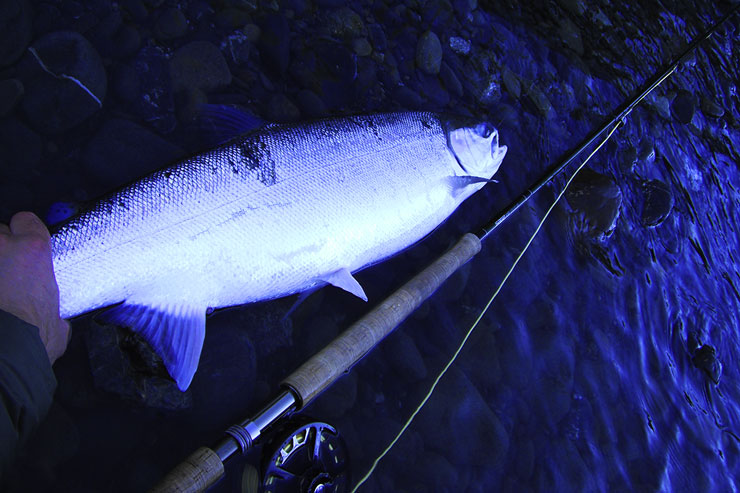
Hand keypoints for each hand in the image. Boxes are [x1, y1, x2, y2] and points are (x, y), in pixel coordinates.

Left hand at [0, 212, 69, 363]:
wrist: (8, 352)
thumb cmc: (35, 337)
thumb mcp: (59, 321)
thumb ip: (54, 310)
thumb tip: (57, 322)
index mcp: (34, 250)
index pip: (25, 220)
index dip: (23, 232)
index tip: (22, 245)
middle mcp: (3, 247)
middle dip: (1, 250)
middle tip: (5, 272)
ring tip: (0, 286)